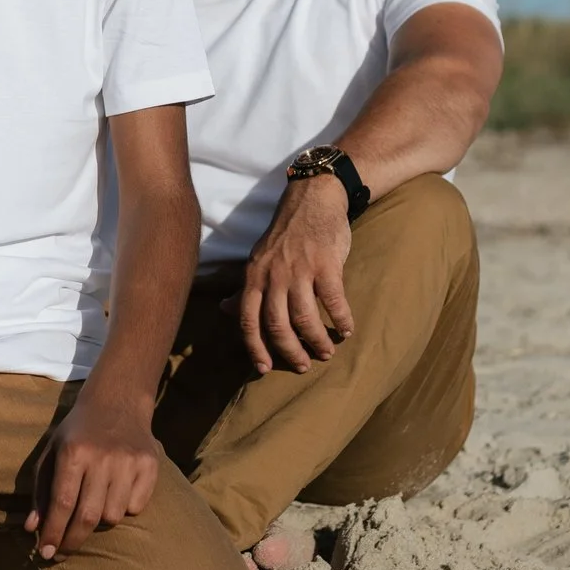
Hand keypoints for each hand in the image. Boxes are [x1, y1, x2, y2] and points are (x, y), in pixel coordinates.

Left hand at [24, 389, 160, 559]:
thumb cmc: (77, 432)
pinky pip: (136, 507)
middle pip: (87, 516)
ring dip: (99, 520)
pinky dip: (124, 508)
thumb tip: (32, 529)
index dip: (53, 532)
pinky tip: (116, 492)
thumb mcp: (52, 452)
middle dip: (72, 541)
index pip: (62, 503)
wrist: (117, 401)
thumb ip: (41, 491)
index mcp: (74, 452)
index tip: (45, 553)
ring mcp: (129, 462)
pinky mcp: (151, 465)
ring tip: (93, 506)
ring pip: (113, 516)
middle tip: (63, 552)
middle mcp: (103, 457)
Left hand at [233, 174, 353, 374]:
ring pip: (304, 317)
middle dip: (290, 351)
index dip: (255, 348)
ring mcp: (300, 269)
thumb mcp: (258, 259)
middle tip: (303, 365)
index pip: (247, 319)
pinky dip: (341, 319)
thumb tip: (223, 310)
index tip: (264, 369)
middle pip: (277, 325)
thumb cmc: (286, 235)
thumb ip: (244, 287)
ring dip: (317, 340)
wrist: (313, 200)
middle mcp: (273, 275)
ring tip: (327, 351)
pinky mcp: (326, 264)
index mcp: (253, 276)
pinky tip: (346, 330)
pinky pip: (334, 300)